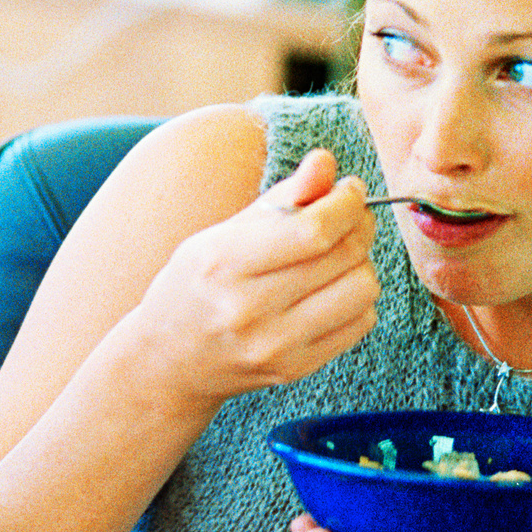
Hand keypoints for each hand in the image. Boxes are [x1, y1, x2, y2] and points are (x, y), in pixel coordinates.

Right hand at [121, 149, 379, 407]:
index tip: (349, 190)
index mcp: (223, 262)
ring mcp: (274, 345)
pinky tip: (333, 289)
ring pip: (361, 289)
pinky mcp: (296, 369)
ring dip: (361, 263)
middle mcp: (248, 309)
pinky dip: (357, 297)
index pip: (312, 230)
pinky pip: (360, 323)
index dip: (345, 203)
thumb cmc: (197, 284)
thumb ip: (281, 197)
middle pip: (342, 256)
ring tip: (338, 255)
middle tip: (351, 215)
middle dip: (359, 224)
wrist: (170, 359)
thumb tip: (327, 163)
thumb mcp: (224, 231)